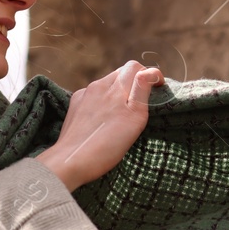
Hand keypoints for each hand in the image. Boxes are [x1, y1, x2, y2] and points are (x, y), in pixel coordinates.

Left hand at [35, 60, 161, 190]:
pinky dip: (102, 101)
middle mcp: (98, 86)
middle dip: (133, 82)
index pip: (135, 67)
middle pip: (120, 73)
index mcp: (116, 88)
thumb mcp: (135, 118)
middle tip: (140, 103)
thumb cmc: (107, 145)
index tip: (157, 89)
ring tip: (121, 114)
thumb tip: (149, 71)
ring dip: (117, 92)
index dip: (149, 75)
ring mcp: (84, 95)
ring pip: (106, 84)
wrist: (71, 161)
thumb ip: (142, 91)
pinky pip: (92, 95)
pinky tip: (102, 119)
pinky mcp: (75, 105)